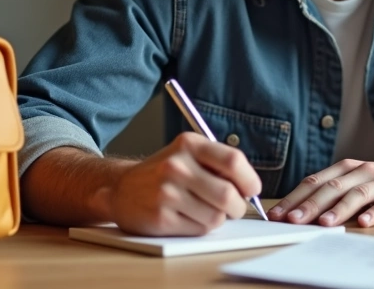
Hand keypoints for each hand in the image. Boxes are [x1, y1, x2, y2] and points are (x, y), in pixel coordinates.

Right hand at [107, 132, 261, 235]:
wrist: (121, 189)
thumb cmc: (164, 174)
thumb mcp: (187, 154)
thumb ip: (218, 164)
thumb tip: (250, 188)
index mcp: (188, 144)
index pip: (233, 161)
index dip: (249, 179)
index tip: (252, 190)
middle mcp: (177, 166)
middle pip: (228, 194)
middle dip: (237, 207)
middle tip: (233, 208)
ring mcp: (167, 193)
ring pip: (216, 217)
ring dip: (217, 218)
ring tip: (203, 210)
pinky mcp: (161, 218)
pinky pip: (200, 230)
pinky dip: (201, 228)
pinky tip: (187, 218)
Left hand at [268, 158, 373, 227]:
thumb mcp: (354, 180)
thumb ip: (331, 192)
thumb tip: (297, 211)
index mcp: (345, 168)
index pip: (314, 181)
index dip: (294, 197)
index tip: (277, 213)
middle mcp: (361, 172)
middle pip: (331, 188)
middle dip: (310, 205)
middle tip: (292, 220)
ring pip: (356, 195)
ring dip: (339, 209)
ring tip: (324, 223)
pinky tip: (364, 223)